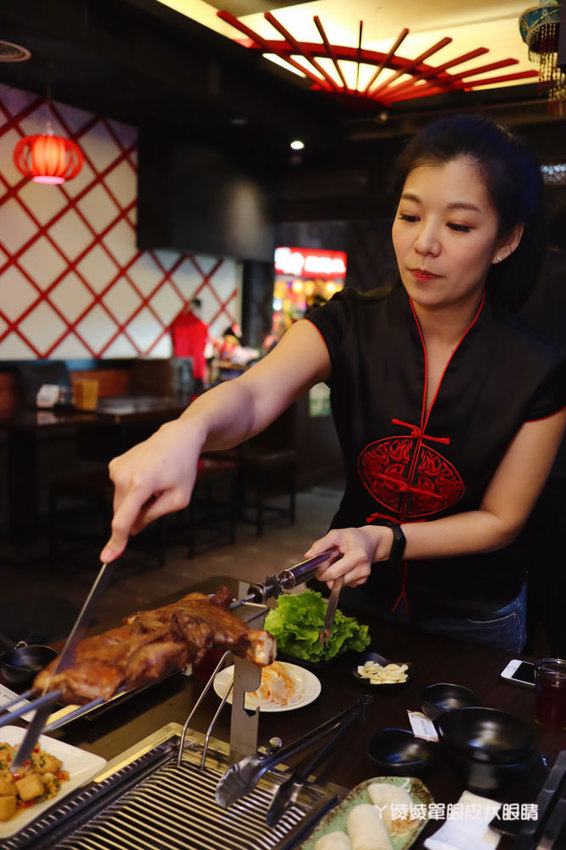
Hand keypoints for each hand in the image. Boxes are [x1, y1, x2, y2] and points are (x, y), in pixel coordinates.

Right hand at [100, 418, 201, 562]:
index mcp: (142, 484)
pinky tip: (147, 475)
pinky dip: (132, 489)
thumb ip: (155, 515)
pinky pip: (121, 489)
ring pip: (121, 502)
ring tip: (155, 482)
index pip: (124, 520)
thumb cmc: (183, 467)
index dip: (116, 542)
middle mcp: (124, 475)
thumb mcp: (179, 498)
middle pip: (122, 513)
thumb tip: (134, 528)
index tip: (107, 558)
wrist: (177, 437)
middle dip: (137, 515)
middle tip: (157, 499)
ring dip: (136, 501)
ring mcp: (117, 468)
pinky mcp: (115, 464)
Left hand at [304, 526, 394, 588]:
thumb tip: (309, 555)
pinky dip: (341, 576)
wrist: (370, 542)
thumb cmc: (354, 537)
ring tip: (338, 561)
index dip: (322, 572)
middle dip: (327, 573)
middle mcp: (362, 569)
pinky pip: (344, 584)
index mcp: (357, 556)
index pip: (334, 573)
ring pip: (338, 584)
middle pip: (335, 581)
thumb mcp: (336, 534)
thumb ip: (321, 545)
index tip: (319, 565)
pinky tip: (344, 566)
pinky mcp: (361, 582)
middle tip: (329, 561)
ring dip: (334, 575)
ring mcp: (363, 577)